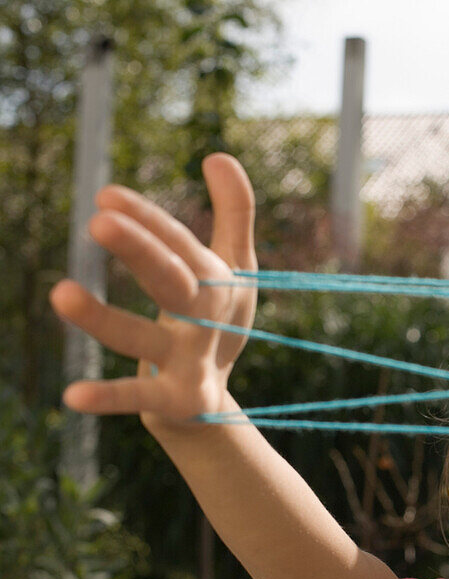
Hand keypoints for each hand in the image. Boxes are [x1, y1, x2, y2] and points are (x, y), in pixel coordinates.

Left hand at [50, 153, 256, 430]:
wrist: (212, 398)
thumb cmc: (218, 321)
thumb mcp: (235, 267)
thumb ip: (234, 213)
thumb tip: (216, 154)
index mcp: (216, 283)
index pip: (180, 247)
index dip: (148, 222)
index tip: (105, 194)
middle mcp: (205, 319)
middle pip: (171, 281)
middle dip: (140, 252)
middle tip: (97, 221)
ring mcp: (190, 360)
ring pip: (142, 338)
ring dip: (103, 319)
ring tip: (58, 292)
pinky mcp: (177, 399)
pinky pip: (140, 396)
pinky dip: (110, 398)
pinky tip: (72, 397)